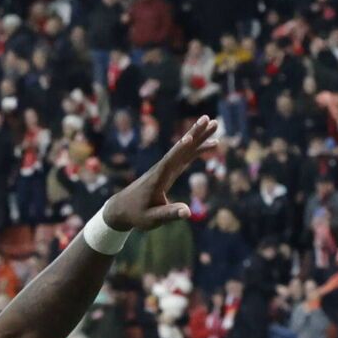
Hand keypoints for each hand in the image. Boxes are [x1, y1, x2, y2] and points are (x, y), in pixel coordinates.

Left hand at [101, 115, 221, 230]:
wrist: (123, 208)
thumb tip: (187, 212)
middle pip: (180, 148)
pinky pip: (186, 156)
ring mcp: (166, 168)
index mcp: (157, 179)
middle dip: (194, 134)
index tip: (188, 138)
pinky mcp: (170, 171)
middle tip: (208, 119)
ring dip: (199, 137)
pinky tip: (210, 144)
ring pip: (185, 149)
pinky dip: (197, 149)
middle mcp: (162, 169)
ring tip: (214, 124)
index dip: (179, 150)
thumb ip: (169, 214)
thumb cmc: (137, 214)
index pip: (169, 161)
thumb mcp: (152, 219)